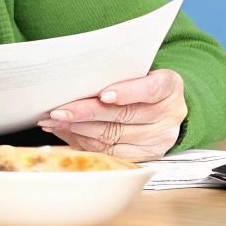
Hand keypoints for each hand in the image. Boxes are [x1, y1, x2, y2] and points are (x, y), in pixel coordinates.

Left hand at [38, 68, 185, 160]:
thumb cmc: (143, 81)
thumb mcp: (138, 70)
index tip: (103, 95)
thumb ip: (116, 72)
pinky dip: (84, 141)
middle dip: (86, 113)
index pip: (150, 89)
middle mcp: (169, 115)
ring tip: (55, 121)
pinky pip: (110, 151)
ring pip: (113, 136)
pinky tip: (66, 132)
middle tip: (58, 111)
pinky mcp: (146, 155)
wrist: (165, 106)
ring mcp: (159, 138)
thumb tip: (74, 80)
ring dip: (79, 129)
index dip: (127, 92)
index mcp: (170, 87)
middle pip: (124, 115)